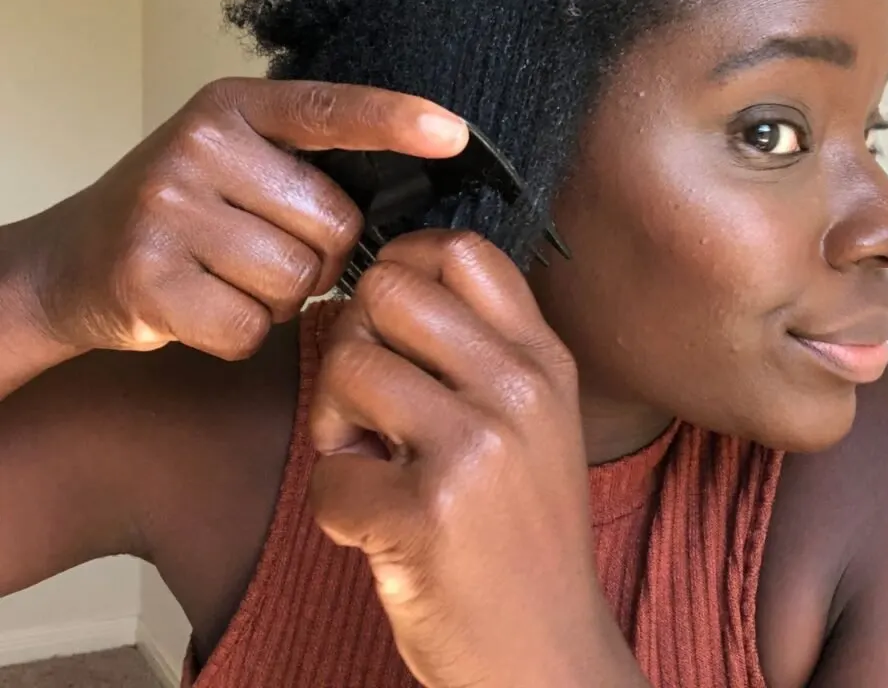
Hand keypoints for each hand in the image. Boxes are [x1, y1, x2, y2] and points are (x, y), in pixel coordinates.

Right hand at [16, 78, 467, 358]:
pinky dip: (240, 333)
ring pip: (297, 280)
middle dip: (318, 255)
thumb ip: (303, 164)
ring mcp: (168, 209)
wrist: (70, 260)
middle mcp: (200, 146)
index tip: (452, 132)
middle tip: (263, 251)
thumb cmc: (179, 214)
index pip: (329, 109)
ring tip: (228, 277)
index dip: (395, 119)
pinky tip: (204, 308)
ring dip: (278, 297)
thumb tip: (402, 189)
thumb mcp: (233, 162)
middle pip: (333, 224)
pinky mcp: (148, 277)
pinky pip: (251, 326)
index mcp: (234, 108)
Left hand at [308, 230, 647, 687]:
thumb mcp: (535, 423)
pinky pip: (328, 472)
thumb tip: (389, 286)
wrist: (547, 657)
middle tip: (366, 396)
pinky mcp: (426, 514)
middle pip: (389, 291)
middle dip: (353, 337)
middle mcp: (519, 390)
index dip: (403, 259)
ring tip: (373, 461)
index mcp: (544, 361)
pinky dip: (335, 502)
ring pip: (346, 366)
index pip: (464, 252)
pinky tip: (378, 524)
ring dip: (334, 420)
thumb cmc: (523, 534)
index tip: (384, 306)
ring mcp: (476, 449)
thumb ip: (483, 350)